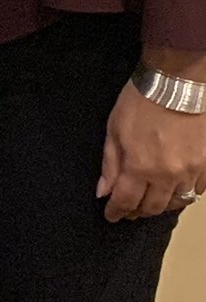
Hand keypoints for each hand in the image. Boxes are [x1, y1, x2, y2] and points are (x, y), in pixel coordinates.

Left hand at [98, 82, 205, 220]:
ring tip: (151, 202)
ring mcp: (191, 172)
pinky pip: (198, 191)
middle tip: (129, 210)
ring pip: (177, 203)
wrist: (176, 85)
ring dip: (162, 206)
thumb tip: (103, 192)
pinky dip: (185, 194)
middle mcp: (167, 176)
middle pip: (153, 207)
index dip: (117, 212)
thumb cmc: (139, 103)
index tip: (111, 216)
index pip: (126, 201)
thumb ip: (110, 164)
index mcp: (140, 167)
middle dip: (138, 211)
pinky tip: (175, 190)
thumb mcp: (114, 129)